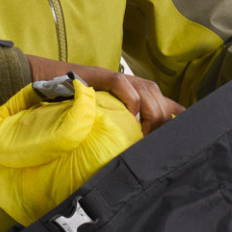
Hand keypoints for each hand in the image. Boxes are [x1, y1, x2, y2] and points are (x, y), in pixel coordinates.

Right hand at [24, 56, 182, 134]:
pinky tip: (129, 119)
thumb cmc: (75, 107)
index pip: (168, 105)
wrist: (46, 84)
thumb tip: (138, 155)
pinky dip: (131, 103)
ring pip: (148, 93)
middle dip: (161, 124)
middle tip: (149, 143)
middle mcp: (132, 85)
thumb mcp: (106, 122)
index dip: (179, 118)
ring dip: (148, 115)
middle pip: (162, 102)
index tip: (185, 136)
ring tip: (139, 134)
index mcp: (137, 95)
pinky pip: (124, 86)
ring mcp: (117, 79)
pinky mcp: (101, 76)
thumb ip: (124, 132)